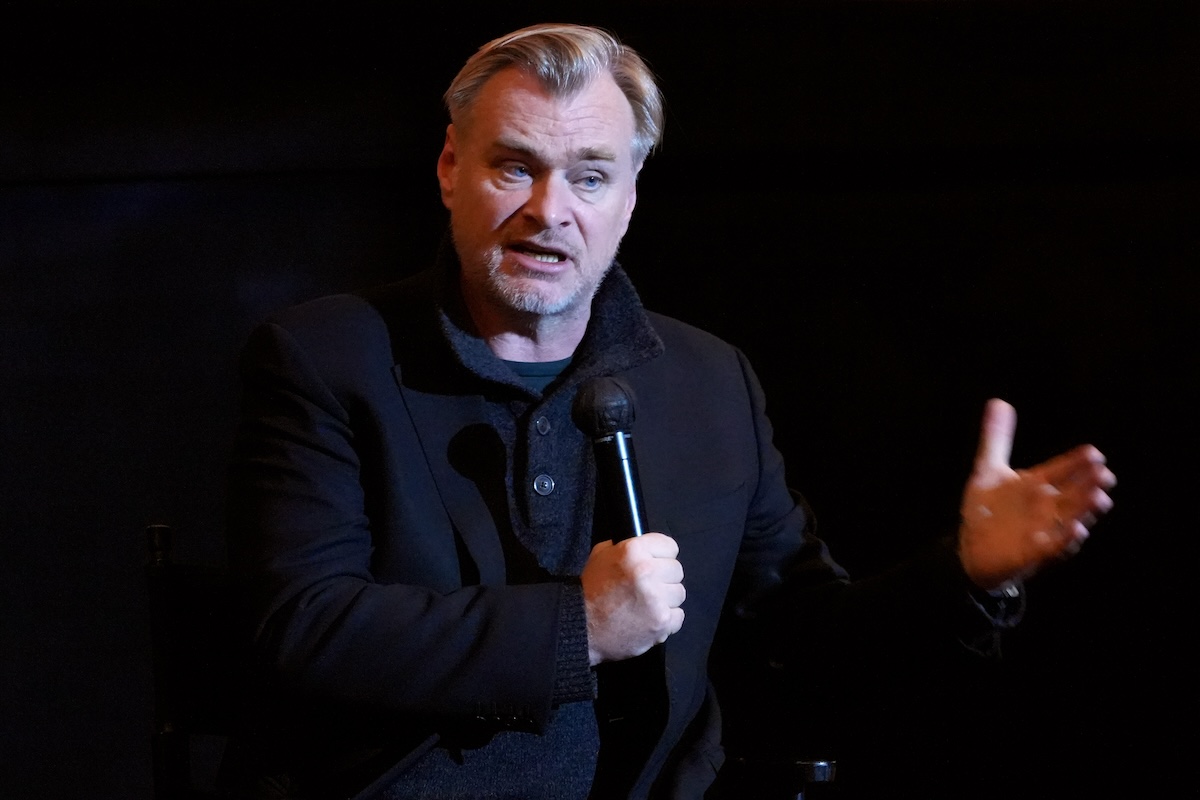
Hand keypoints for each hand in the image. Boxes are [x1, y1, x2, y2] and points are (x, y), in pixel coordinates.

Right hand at [581, 532, 684, 664]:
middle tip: (648, 588)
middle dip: (664, 579)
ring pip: (679, 593)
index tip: (655, 564)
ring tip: (647, 605)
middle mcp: (647, 571)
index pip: (670, 546)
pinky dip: (667, 620)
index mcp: (633, 551)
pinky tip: (650, 619)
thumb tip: (646, 548)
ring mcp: (656, 599)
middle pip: (677, 570)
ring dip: (666, 600)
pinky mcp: (661, 622)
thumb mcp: (601, 556)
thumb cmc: (590, 592)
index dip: (661, 556)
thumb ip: (625, 547)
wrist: (582, 627)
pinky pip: (678, 616)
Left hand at [958, 399, 1115, 589]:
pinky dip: (1064, 540)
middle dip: (1089, 485)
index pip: (1062, 470)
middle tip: (1105, 474)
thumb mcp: (988, 470)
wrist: (971, 549)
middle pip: (1073, 494)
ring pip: (1070, 518)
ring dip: (1084, 510)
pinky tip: (1076, 530)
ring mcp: (1042, 530)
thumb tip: (998, 401)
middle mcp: (1046, 507)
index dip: (1076, 462)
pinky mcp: (1031, 553)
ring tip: (1100, 498)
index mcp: (1038, 485)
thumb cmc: (988, 510)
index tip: (1093, 452)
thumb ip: (996, 438)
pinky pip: (1052, 547)